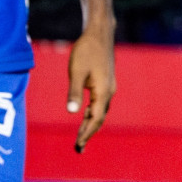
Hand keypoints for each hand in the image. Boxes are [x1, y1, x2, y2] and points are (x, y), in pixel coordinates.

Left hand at [67, 30, 115, 152]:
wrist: (100, 33)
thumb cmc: (86, 51)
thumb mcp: (76, 72)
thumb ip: (74, 92)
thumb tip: (72, 112)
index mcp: (103, 92)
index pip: (95, 119)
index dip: (86, 133)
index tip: (78, 146)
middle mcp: (109, 91)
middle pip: (99, 117)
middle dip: (89, 133)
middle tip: (78, 148)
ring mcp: (109, 86)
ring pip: (100, 110)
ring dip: (90, 123)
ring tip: (81, 136)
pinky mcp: (106, 81)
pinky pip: (100, 102)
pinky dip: (92, 112)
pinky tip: (84, 114)